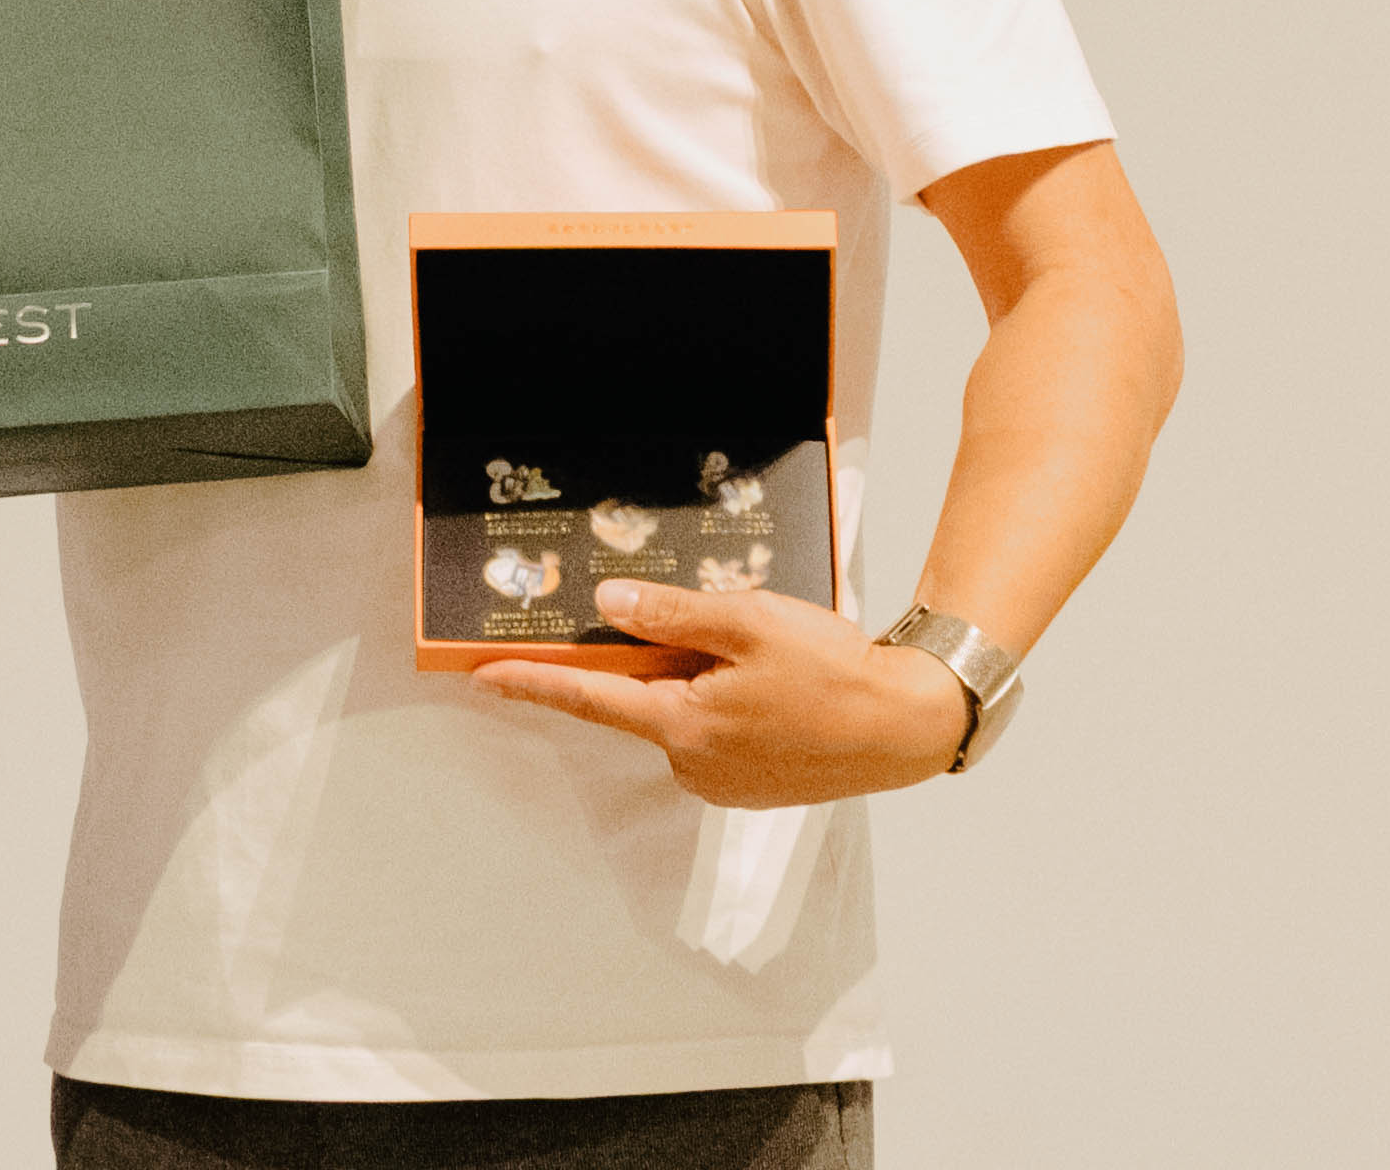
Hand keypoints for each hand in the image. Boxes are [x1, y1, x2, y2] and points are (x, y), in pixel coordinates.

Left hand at [470, 577, 977, 805]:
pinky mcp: (753, 785)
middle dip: (667, 657)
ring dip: (706, 679)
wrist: (906, 726)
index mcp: (683, 725)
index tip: (483, 676)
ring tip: (770, 657)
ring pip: (687, 712)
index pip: (590, 698)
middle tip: (726, 631)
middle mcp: (693, 763)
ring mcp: (724, 780)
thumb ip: (673, 614)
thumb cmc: (834, 672)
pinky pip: (718, 733)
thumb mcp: (749, 622)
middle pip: (647, 697)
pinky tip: (778, 684)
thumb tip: (611, 603)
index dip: (534, 682)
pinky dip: (732, 703)